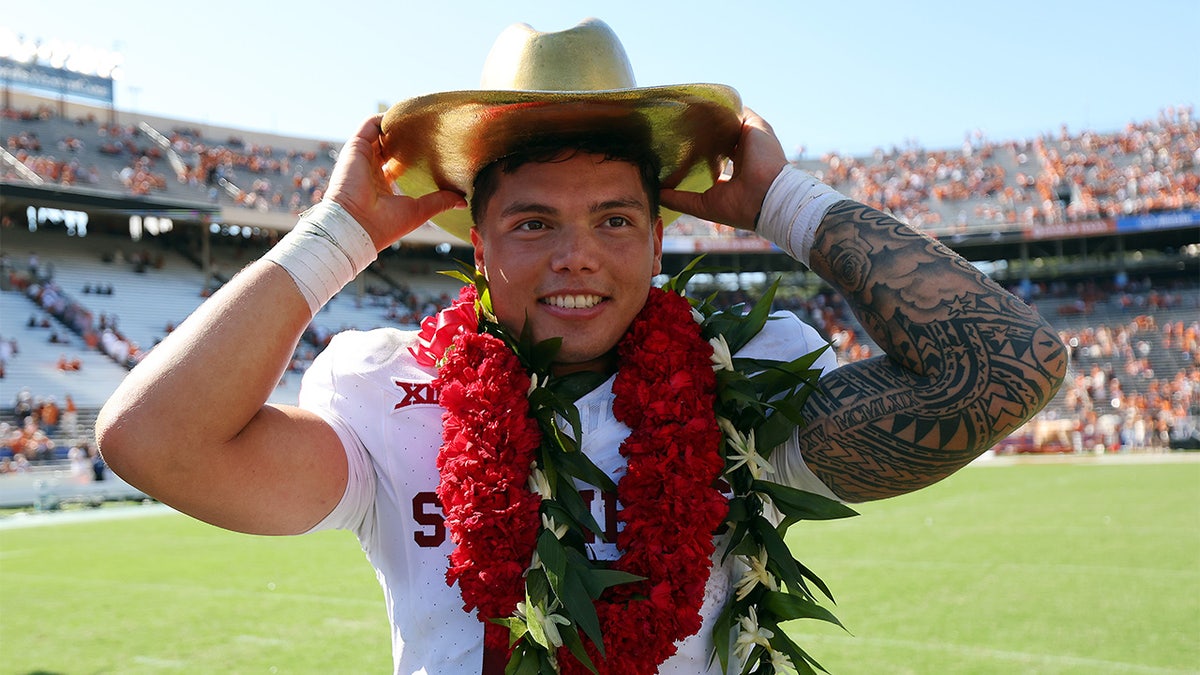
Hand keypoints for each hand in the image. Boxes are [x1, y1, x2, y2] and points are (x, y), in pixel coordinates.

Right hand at [325, 114, 465, 249]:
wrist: (357, 224)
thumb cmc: (385, 224)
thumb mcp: (420, 210)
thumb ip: (440, 202)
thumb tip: (463, 202)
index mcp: (382, 186)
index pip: (395, 164)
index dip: (411, 155)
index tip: (430, 148)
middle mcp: (370, 170)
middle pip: (387, 146)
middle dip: (405, 136)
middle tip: (426, 127)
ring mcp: (362, 158)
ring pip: (379, 133)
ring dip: (396, 124)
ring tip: (417, 116)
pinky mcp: (356, 147)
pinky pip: (370, 125)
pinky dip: (384, 117)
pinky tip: (403, 113)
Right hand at [659, 108, 787, 230]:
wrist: (769, 191)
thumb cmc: (765, 157)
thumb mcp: (756, 125)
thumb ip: (741, 114)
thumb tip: (722, 107)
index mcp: (744, 158)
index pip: (723, 147)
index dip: (710, 137)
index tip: (693, 126)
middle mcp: (732, 177)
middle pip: (707, 165)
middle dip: (693, 156)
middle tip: (674, 143)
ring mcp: (719, 193)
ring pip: (693, 185)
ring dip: (678, 178)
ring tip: (661, 164)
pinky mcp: (708, 206)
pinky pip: (685, 201)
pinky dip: (670, 198)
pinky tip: (656, 190)